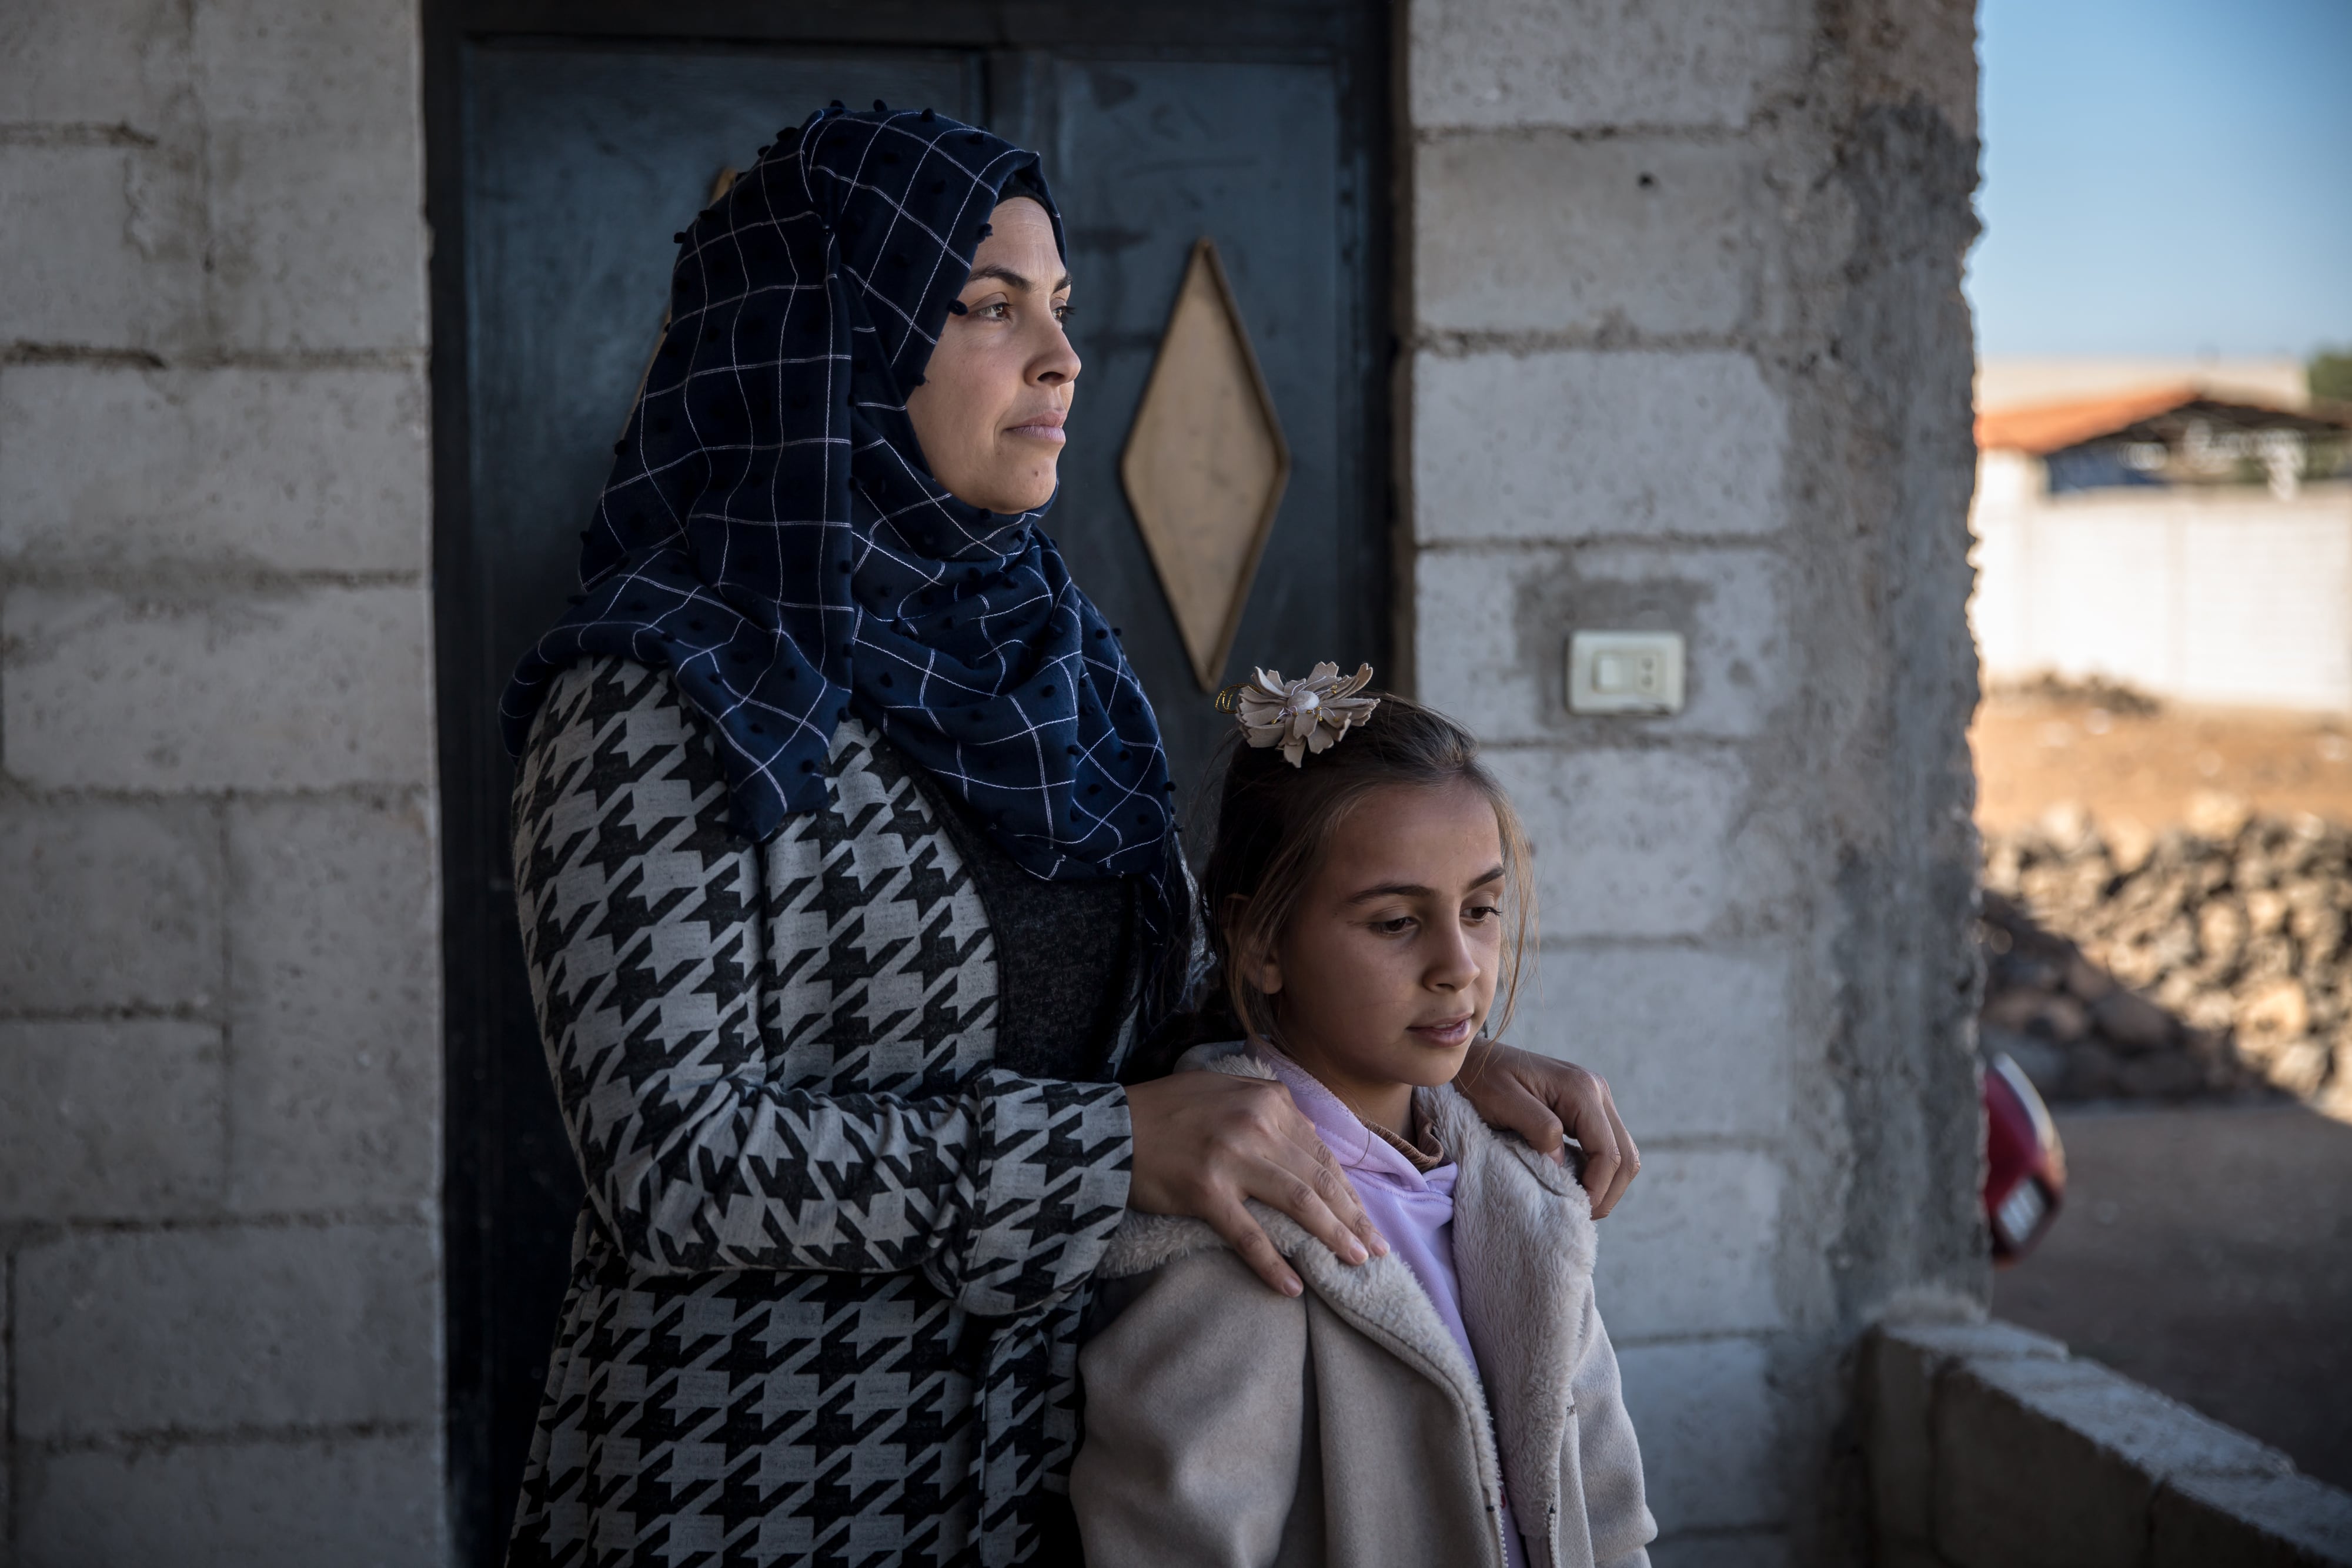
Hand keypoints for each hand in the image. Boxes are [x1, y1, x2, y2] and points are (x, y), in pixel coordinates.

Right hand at [1125, 1071, 1389, 1295]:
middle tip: (1378, 1250)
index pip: (1321, 1153)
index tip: (1368, 1220)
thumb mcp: (1226, 1091)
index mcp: (1268, 1099)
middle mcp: (1256, 1124)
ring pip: (1299, 1203)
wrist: (1108, 1128)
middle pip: (1320, 1179)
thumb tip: (1310, 1145)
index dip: (1349, 1191)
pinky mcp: (1205, 1191)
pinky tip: (1292, 1287)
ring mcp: (1231, 1157)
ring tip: (1355, 1263)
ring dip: (1333, 1237)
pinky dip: (1273, 1264)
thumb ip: (1268, 1111)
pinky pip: (1249, 1235)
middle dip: (1354, 1218)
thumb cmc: (1166, 1111)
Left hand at [1455, 1040, 1640, 1217]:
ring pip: (1622, 1153)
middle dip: (1607, 1192)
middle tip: (1578, 1214)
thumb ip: (1536, 1127)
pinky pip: (1606, 1146)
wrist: (1473, 1060)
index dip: (1597, 1188)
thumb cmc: (1480, 1079)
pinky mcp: (1586, 1109)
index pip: (1608, 1152)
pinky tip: (1573, 1182)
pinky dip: (1597, 1170)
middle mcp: (1596, 1091)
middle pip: (1626, 1156)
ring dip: (1605, 1183)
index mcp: (1580, 1089)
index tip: (1573, 1210)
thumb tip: (1560, 1161)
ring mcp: (1595, 1099)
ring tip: (1576, 1202)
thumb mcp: (1500, 1100)